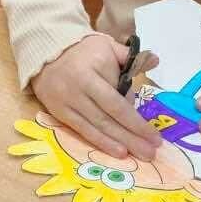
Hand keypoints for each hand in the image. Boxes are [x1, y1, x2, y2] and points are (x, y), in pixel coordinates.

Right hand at [30, 35, 163, 159]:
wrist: (45, 53)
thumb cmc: (82, 51)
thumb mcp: (106, 45)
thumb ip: (130, 56)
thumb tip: (155, 60)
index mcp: (92, 71)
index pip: (116, 101)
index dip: (135, 121)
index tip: (154, 135)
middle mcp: (78, 89)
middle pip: (108, 118)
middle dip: (131, 137)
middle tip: (151, 152)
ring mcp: (67, 102)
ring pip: (96, 127)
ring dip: (119, 143)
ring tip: (139, 155)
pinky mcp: (59, 113)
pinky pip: (82, 130)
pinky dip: (100, 142)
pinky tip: (117, 152)